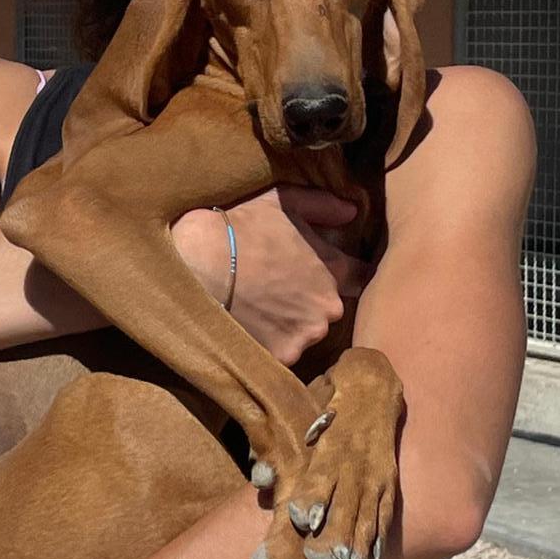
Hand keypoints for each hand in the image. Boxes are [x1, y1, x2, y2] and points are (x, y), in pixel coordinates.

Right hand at [172, 186, 369, 365]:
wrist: (198, 264)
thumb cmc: (241, 228)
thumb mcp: (283, 202)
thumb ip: (322, 206)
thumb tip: (352, 211)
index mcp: (333, 270)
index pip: (361, 277)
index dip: (350, 274)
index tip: (335, 272)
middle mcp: (327, 308)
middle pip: (328, 308)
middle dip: (311, 300)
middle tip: (280, 287)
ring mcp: (305, 335)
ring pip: (306, 332)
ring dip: (291, 323)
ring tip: (261, 306)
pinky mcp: (282, 356)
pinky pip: (284, 351)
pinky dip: (271, 341)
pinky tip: (251, 324)